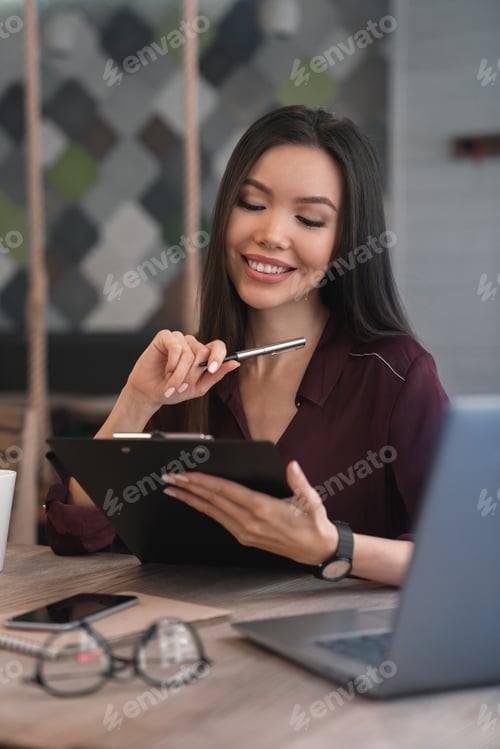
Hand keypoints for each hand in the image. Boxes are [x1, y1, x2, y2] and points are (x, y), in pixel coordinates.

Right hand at [125, 330, 239, 408]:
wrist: (150, 394)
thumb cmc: (173, 390)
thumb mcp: (198, 387)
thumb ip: (216, 375)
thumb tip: (235, 363)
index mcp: (203, 354)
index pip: (218, 346)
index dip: (218, 356)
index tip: (211, 369)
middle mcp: (192, 344)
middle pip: (203, 353)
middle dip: (192, 374)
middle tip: (182, 388)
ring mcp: (178, 339)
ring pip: (188, 353)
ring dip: (180, 374)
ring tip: (172, 385)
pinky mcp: (164, 336)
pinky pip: (175, 347)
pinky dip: (172, 363)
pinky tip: (166, 371)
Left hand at [162, 461, 338, 565]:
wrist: (317, 550)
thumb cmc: (313, 523)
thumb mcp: (311, 500)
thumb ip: (299, 481)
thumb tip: (291, 466)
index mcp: (262, 509)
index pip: (226, 491)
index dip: (203, 482)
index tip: (186, 474)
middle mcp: (249, 522)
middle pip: (213, 501)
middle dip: (189, 488)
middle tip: (169, 478)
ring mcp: (245, 532)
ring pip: (212, 512)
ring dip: (191, 500)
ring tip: (174, 490)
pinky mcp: (245, 537)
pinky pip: (219, 520)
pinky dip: (204, 509)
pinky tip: (195, 503)